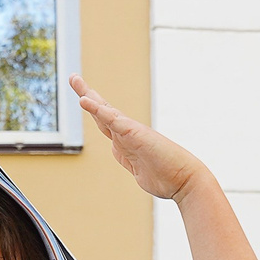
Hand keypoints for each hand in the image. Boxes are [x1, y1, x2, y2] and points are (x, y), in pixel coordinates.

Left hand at [72, 75, 203, 201]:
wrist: (185, 180)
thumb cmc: (167, 178)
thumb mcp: (139, 170)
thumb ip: (127, 160)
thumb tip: (119, 153)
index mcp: (126, 142)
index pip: (105, 123)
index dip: (94, 110)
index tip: (84, 99)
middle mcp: (127, 133)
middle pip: (102, 111)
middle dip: (87, 95)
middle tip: (73, 78)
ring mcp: (130, 132)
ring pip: (104, 111)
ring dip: (88, 96)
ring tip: (75, 80)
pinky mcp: (134, 134)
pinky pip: (112, 120)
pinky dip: (97, 109)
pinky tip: (85, 101)